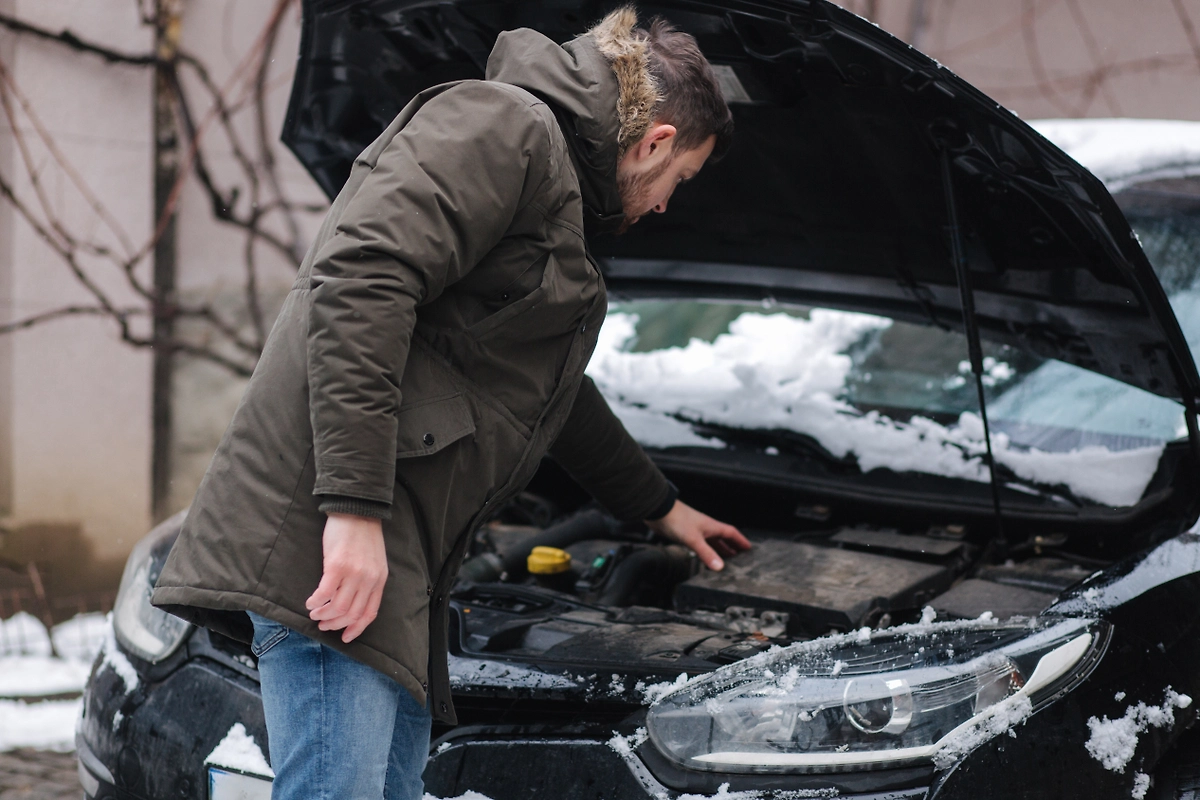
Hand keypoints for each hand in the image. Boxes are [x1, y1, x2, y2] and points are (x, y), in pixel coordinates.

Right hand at [305, 513, 387, 642]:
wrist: (356, 511)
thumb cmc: (363, 535)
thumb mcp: (375, 561)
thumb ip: (368, 581)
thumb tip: (354, 602)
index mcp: (379, 580)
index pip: (369, 613)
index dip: (356, 628)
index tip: (345, 637)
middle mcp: (368, 580)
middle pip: (351, 614)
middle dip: (335, 624)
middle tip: (323, 625)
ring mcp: (353, 574)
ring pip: (337, 608)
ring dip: (323, 615)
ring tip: (315, 613)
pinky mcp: (336, 566)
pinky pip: (324, 593)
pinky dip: (315, 602)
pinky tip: (310, 602)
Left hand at [646, 500, 750, 570]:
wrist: (659, 512)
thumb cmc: (677, 519)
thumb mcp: (694, 539)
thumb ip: (706, 553)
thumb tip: (719, 566)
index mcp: (711, 526)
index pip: (731, 533)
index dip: (740, 540)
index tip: (748, 548)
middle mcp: (705, 528)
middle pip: (723, 538)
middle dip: (732, 547)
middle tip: (739, 557)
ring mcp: (696, 531)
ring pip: (712, 541)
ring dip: (719, 550)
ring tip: (725, 559)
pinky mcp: (686, 535)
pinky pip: (700, 545)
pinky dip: (705, 551)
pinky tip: (704, 556)